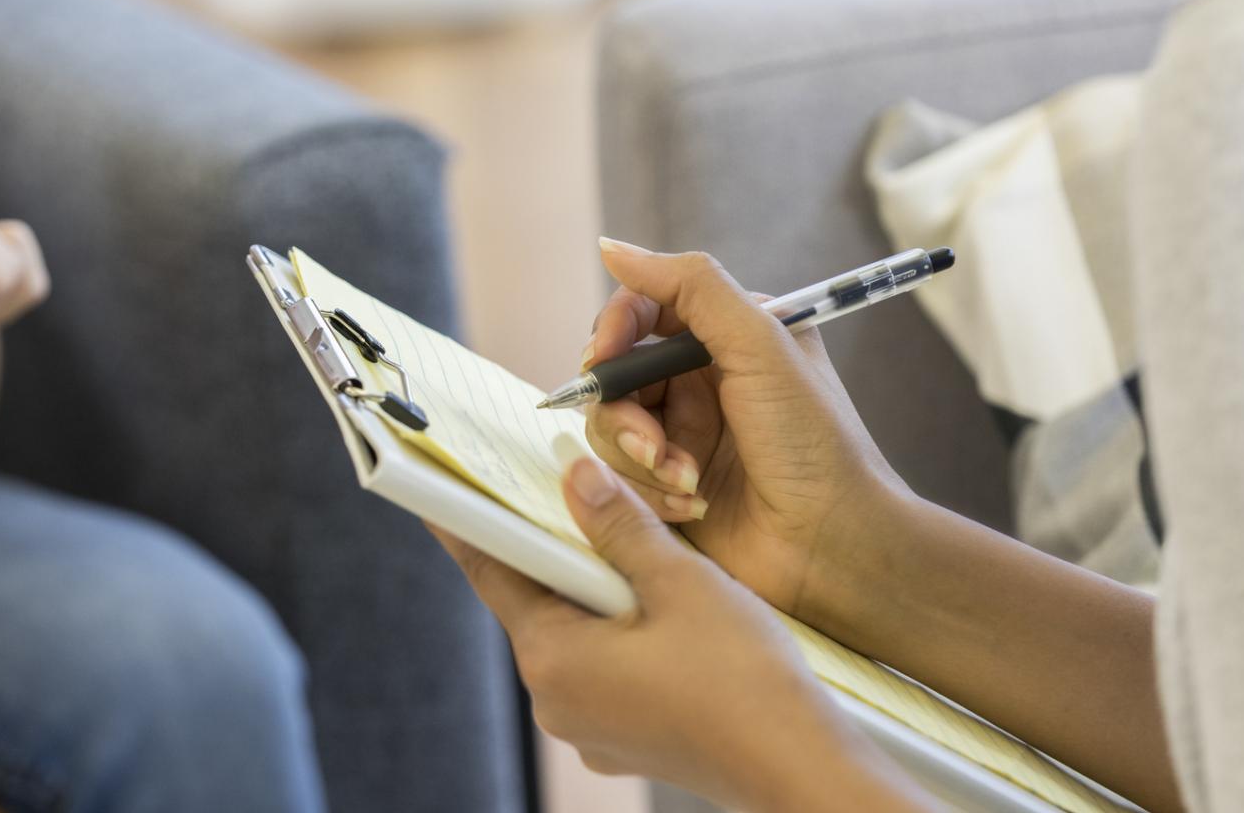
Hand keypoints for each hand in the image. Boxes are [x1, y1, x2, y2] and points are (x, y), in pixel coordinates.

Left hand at [437, 456, 923, 809]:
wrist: (801, 768)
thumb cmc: (743, 680)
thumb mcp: (679, 582)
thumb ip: (619, 525)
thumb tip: (575, 475)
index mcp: (552, 659)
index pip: (493, 570)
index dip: (470, 521)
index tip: (442, 486)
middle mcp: (555, 701)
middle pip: (536, 599)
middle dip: (553, 545)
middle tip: (559, 489)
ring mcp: (589, 726)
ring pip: (575, 631)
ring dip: (596, 587)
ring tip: (628, 542)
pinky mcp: (624, 736)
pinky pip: (604, 665)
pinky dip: (619, 628)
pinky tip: (657, 603)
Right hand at [579, 240, 909, 621]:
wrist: (835, 547)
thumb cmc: (814, 444)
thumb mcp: (761, 345)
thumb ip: (691, 287)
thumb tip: (612, 247)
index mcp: (728, 336)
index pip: (642, 310)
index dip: (613, 329)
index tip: (603, 357)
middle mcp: (700, 381)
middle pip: (615, 372)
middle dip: (623, 409)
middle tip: (649, 441)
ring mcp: (682, 434)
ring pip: (609, 425)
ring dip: (640, 455)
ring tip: (684, 480)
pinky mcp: (667, 484)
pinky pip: (621, 475)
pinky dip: (650, 490)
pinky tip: (693, 505)